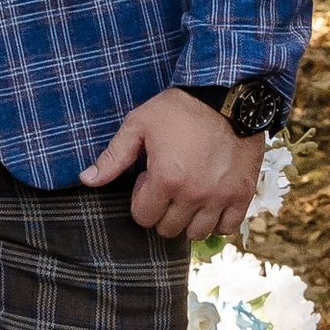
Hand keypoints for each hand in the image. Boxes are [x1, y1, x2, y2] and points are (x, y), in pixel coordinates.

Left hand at [79, 90, 263, 243]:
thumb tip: (87, 180)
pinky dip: (217, 222)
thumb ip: (113, 157)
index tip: (149, 177)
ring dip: (188, 220)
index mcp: (166, 180)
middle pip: (169, 229)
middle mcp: (195, 195)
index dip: (141, 199)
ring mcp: (221, 197)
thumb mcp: (139, 125)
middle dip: (162, 211)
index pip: (143, 217)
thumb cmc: (180, 108)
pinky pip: (228, 228)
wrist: (228, 96)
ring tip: (188, 195)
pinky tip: (210, 204)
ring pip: (197, 233)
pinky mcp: (243, 194)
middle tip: (169, 184)